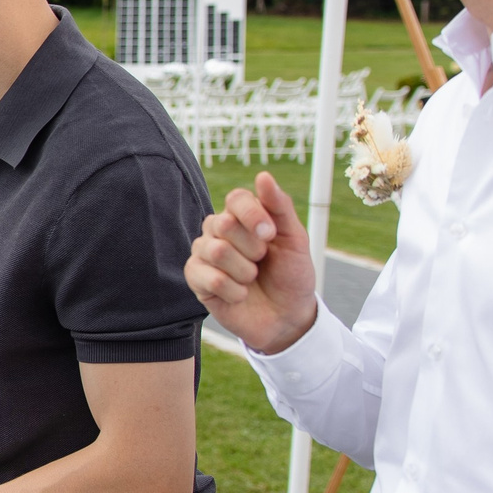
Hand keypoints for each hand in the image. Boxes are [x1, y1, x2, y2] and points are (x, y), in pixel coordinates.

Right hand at [185, 171, 319, 354]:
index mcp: (242, 217)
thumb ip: (280, 207)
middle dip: (252, 248)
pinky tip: (240, 295)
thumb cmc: (291, 275)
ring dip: (244, 271)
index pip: (235, 198)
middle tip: (262, 262)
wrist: (288, 317)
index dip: (252, 215)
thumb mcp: (295, 240)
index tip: (271, 235)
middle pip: (223, 224)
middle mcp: (218, 232)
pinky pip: (208, 277)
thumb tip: (263, 176)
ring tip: (251, 280)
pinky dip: (233, 290)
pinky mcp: (196, 280)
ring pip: (215, 251)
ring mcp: (204, 255)